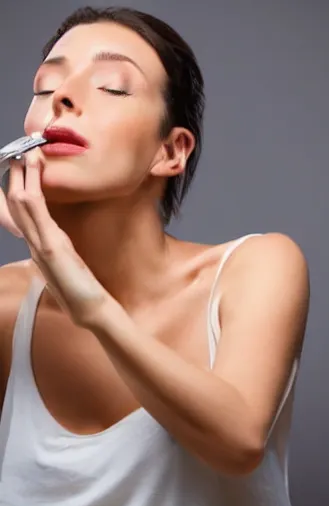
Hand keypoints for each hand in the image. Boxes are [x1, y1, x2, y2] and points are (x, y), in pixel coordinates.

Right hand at [1, 148, 110, 326]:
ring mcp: (40, 245)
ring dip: (22, 176)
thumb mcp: (66, 264)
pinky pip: (37, 217)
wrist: (89, 310)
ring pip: (23, 204)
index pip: (23, 210)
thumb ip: (57, 250)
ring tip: (25, 152)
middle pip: (17, 202)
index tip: (21, 162)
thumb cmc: (80, 289)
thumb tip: (54, 240)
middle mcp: (35, 242)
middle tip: (18, 148)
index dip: (18, 184)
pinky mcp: (51, 250)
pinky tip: (32, 178)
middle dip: (16, 174)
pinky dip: (33, 193)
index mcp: (40, 243)